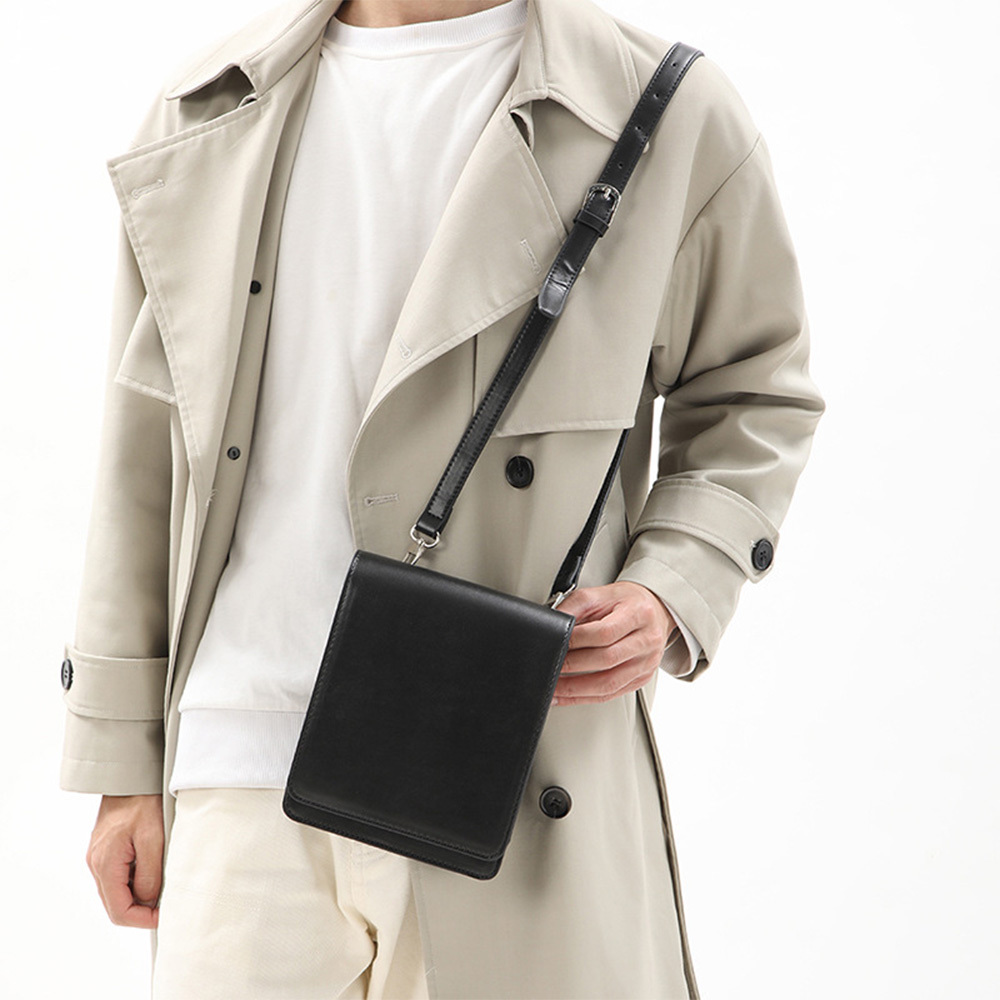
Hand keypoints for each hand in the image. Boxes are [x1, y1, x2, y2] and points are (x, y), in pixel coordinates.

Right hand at [86, 794, 163, 928]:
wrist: (130, 778)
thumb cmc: (143, 803)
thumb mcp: (154, 839)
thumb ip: (150, 874)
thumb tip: (149, 902)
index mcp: (105, 864)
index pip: (119, 911)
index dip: (142, 920)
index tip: (165, 917)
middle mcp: (96, 865)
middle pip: (115, 906)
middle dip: (141, 912)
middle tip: (166, 908)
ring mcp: (98, 859)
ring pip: (116, 893)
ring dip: (138, 898)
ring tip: (163, 890)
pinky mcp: (105, 852)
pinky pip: (117, 878)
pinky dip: (134, 883)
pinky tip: (152, 874)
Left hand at [551, 581, 676, 705]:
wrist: (653, 611)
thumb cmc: (626, 602)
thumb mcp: (600, 594)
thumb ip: (574, 606)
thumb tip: (552, 623)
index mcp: (638, 614)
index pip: (605, 632)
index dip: (578, 640)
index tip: (557, 643)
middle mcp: (647, 640)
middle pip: (607, 659)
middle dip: (573, 666)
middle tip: (551, 666)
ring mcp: (646, 663)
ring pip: (609, 684)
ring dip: (576, 689)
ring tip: (554, 688)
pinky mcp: (641, 679)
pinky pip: (611, 694)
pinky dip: (585, 698)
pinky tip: (568, 696)